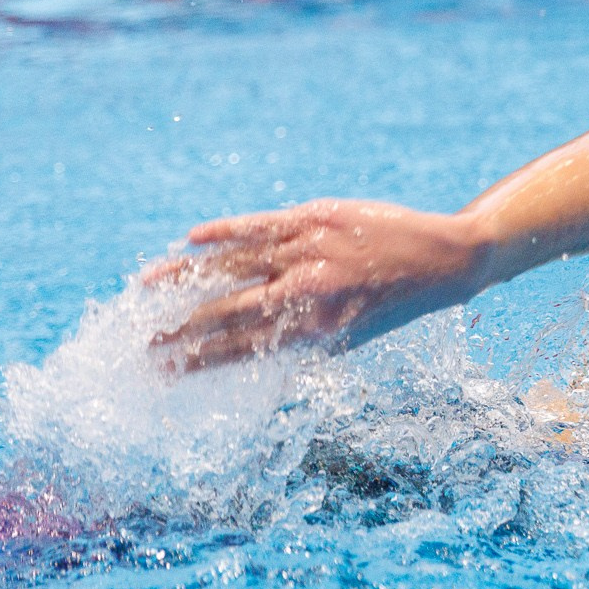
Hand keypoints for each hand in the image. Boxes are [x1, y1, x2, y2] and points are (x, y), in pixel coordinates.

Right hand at [147, 199, 488, 371]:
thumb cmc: (397, 303)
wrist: (446, 259)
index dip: (198, 362)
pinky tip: (189, 240)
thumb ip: (305, 344)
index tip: (163, 372)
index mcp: (319, 329)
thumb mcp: (354, 336)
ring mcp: (310, 250)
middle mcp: (310, 291)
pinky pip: (258, 224)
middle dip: (180, 329)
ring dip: (184, 278)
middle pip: (228, 313)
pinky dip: (223, 232)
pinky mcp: (315, 217)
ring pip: (233, 265)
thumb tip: (256, 362)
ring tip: (146, 287)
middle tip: (143, 342)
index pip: (243, 350)